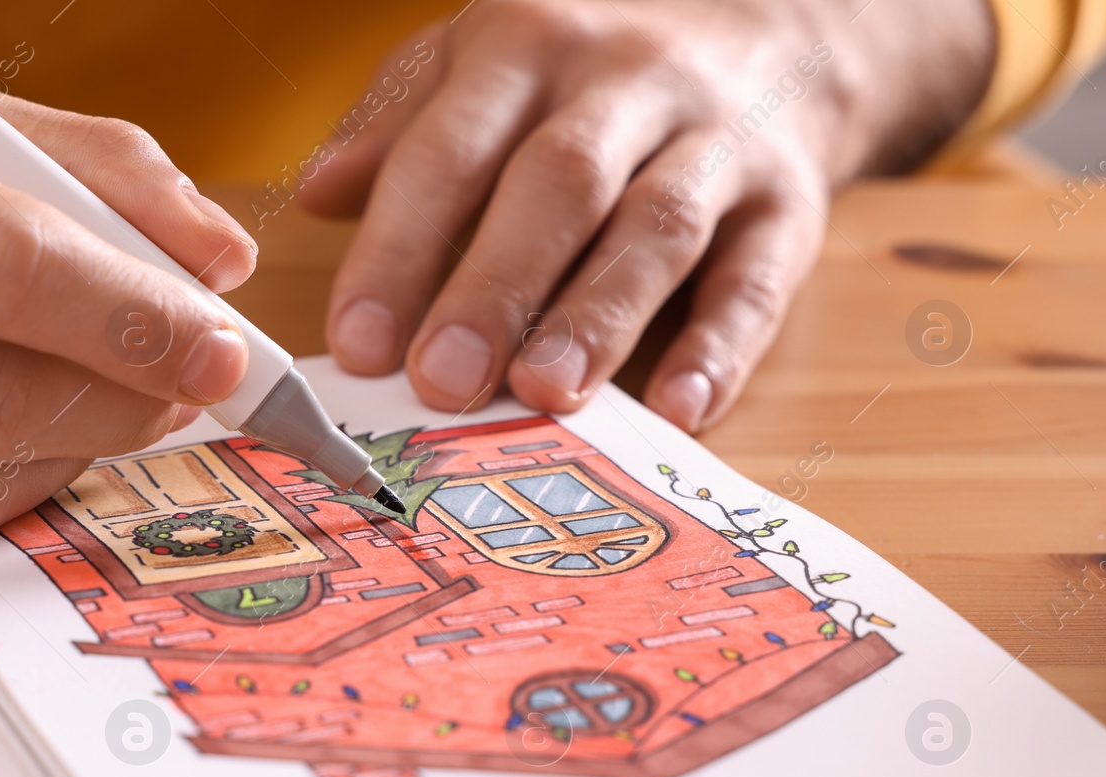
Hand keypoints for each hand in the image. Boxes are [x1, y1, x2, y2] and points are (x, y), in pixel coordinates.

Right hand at [0, 70, 257, 544]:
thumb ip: (109, 174)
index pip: (9, 265)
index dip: (132, 320)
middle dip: (124, 398)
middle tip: (191, 378)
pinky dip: (23, 478)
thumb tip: (219, 258)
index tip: (221, 351)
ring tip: (118, 389)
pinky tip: (45, 426)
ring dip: (80, 442)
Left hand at [302, 0, 991, 429]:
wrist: (775, 30)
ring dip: (602, 314)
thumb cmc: (591, 74)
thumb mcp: (484, 66)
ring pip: (660, 225)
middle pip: (558, 184)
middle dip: (495, 286)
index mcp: (527, 47)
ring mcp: (717, 140)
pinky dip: (723, 346)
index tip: (358, 343)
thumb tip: (315, 194)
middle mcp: (625, 83)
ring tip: (546, 394)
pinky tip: (679, 409)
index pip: (451, 149)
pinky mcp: (789, 204)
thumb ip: (401, 128)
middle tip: (442, 382)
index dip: (399, 248)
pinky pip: (760, 276)